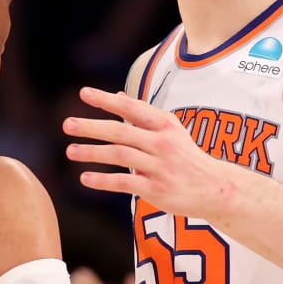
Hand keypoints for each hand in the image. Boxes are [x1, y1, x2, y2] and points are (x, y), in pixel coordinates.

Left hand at [63, 88, 241, 219]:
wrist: (215, 189)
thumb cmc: (188, 157)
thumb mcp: (170, 131)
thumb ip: (142, 116)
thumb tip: (117, 96)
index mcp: (165, 125)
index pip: (131, 108)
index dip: (107, 100)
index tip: (83, 93)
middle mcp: (162, 143)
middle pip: (121, 132)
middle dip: (92, 127)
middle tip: (67, 124)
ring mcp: (160, 167)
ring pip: (120, 156)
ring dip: (92, 153)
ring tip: (70, 151)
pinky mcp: (156, 190)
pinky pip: (124, 183)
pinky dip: (103, 180)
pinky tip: (84, 178)